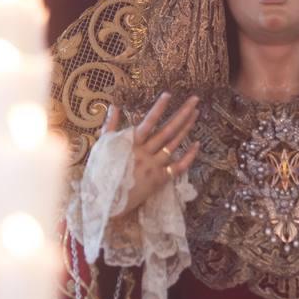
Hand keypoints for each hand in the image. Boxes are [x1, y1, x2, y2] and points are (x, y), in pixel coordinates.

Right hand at [103, 92, 199, 218]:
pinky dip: (189, 156)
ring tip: (195, 113)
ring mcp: (154, 167)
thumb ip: (110, 126)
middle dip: (182, 114)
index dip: (158, 109)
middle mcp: (145, 153)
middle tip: (195, 100)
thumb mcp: (103, 147)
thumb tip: (114, 106)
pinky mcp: (160, 180)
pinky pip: (178, 167)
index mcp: (131, 144)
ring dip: (186, 128)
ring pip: (174, 145)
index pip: (148, 122)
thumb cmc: (101, 173)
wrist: (105, 204)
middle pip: (167, 131)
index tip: (168, 94)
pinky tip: (197, 144)